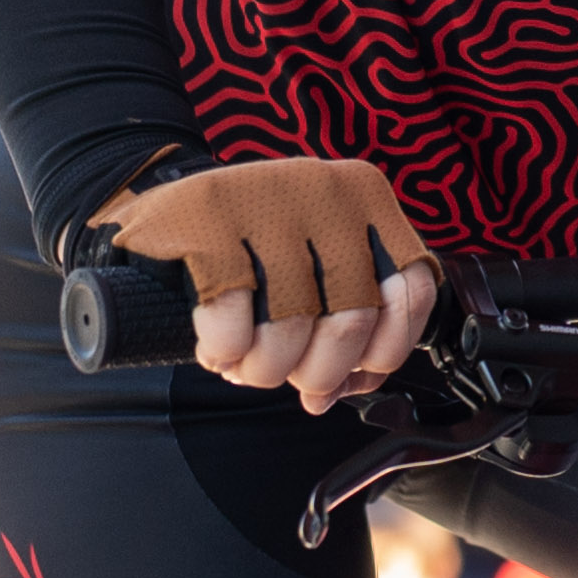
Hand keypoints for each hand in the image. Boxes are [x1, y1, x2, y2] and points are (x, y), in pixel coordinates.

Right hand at [102, 153, 439, 404]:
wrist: (166, 212)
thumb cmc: (253, 253)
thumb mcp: (318, 266)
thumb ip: (351, 317)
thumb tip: (347, 389)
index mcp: (367, 196)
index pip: (411, 293)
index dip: (382, 353)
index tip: (349, 375)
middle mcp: (326, 188)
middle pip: (353, 318)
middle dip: (318, 372)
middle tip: (289, 379)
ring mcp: (267, 197)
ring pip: (291, 324)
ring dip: (266, 369)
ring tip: (246, 367)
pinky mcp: (206, 217)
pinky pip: (232, 316)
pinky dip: (224, 349)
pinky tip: (216, 347)